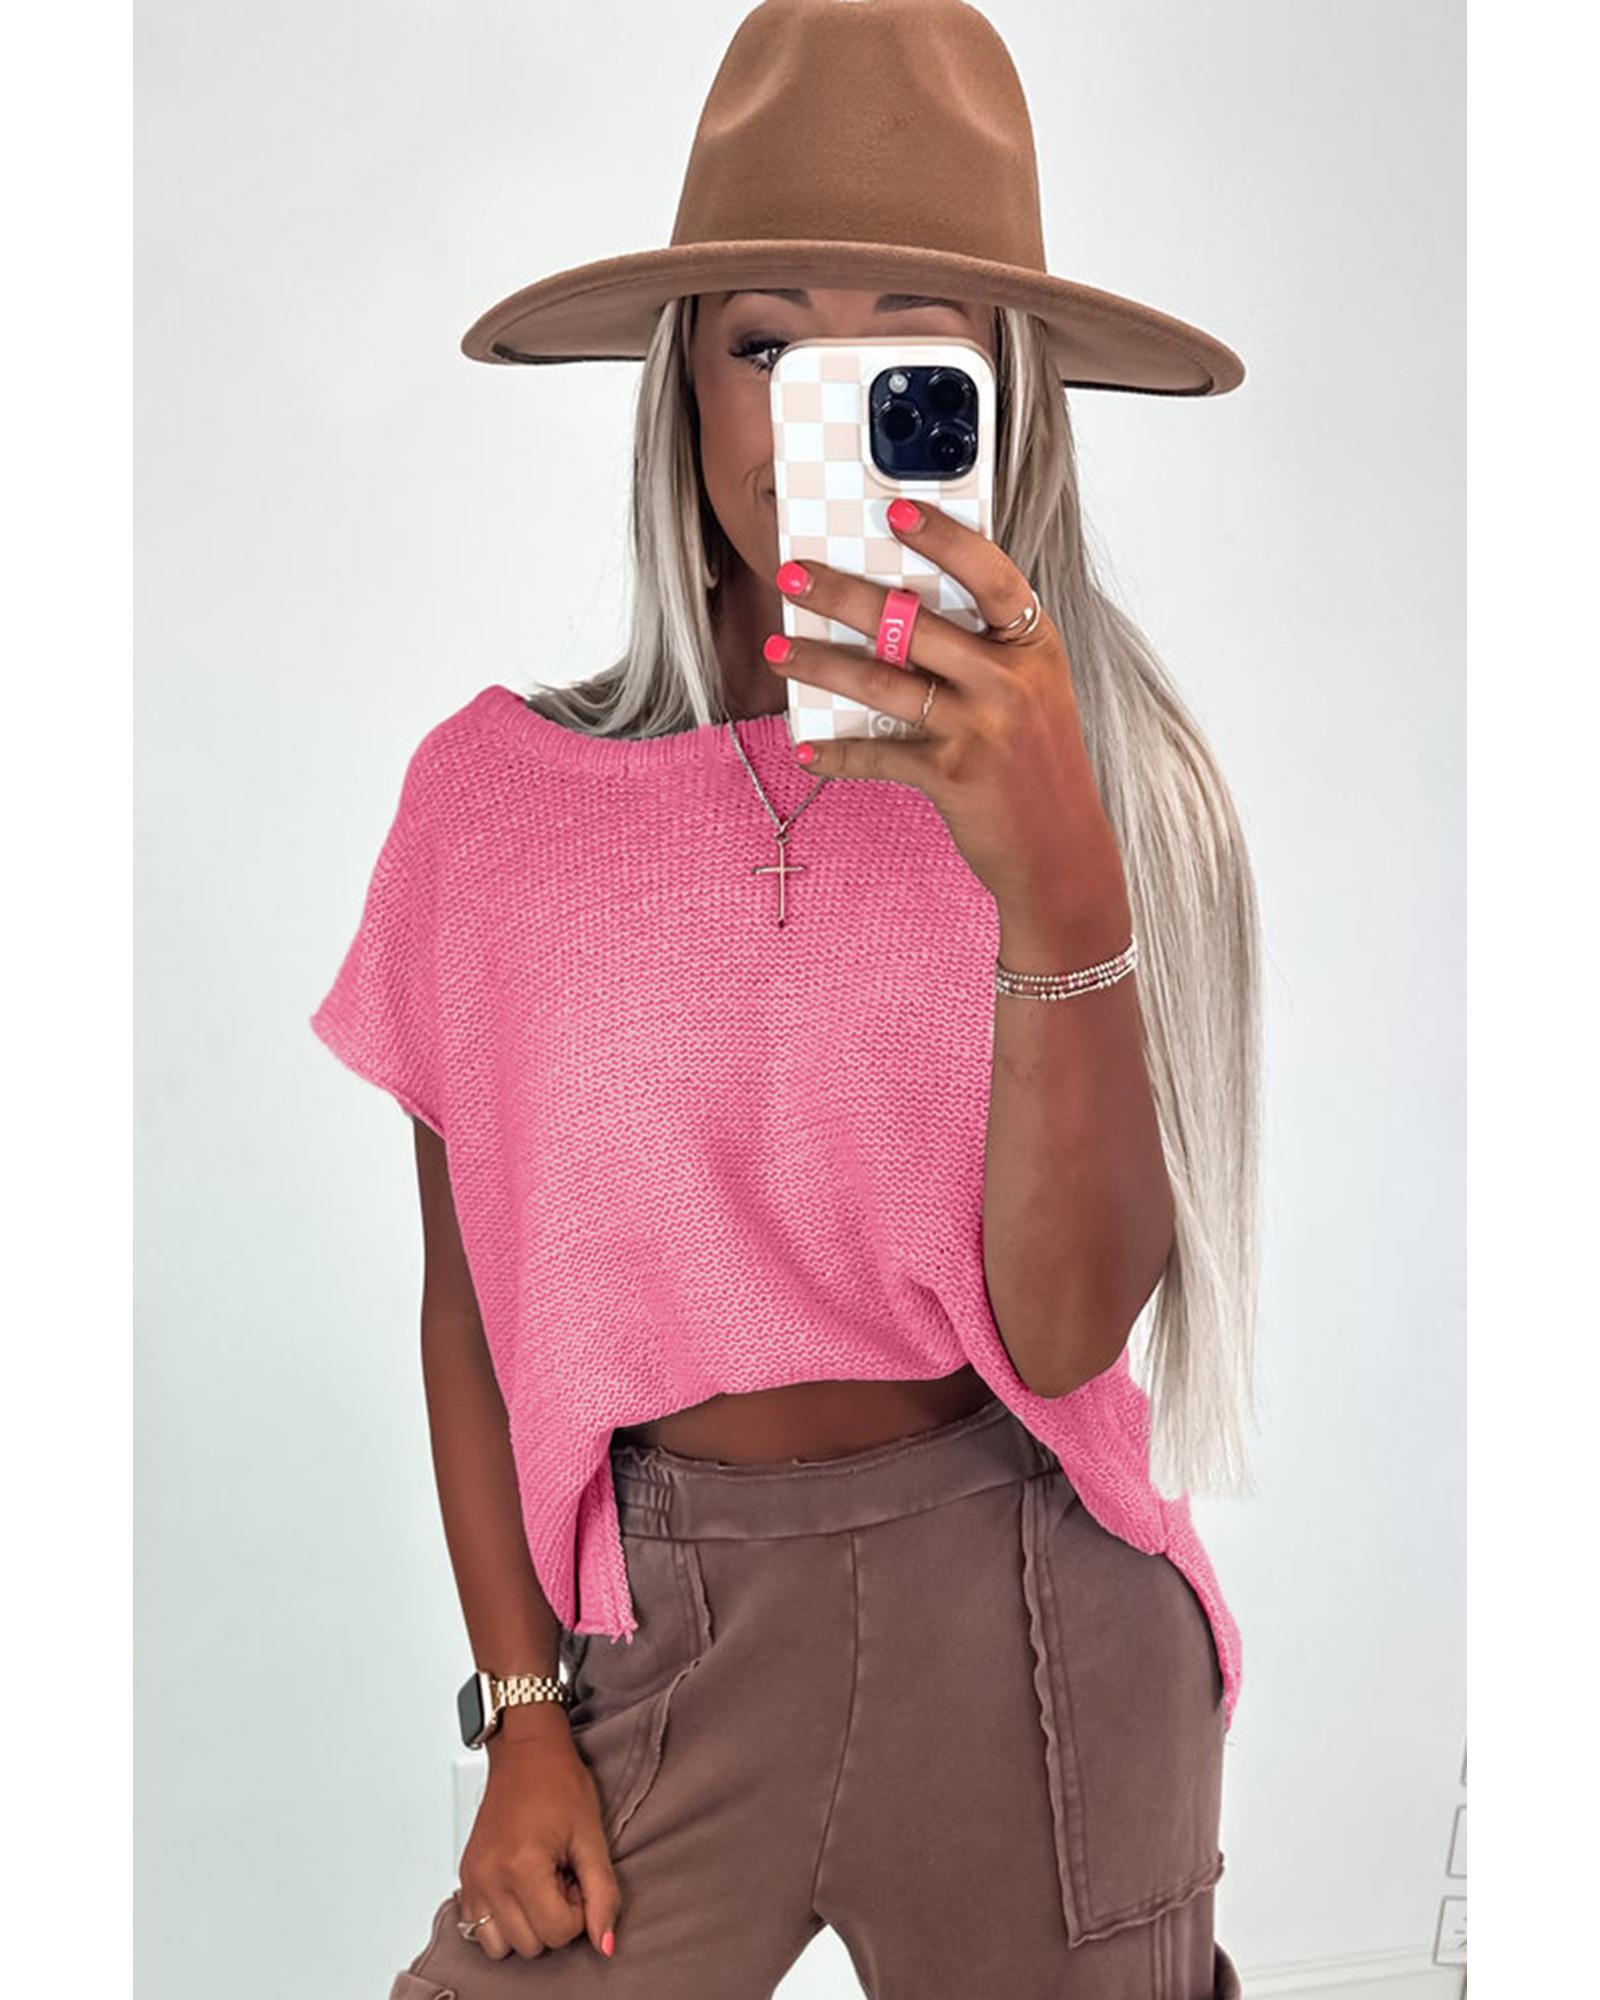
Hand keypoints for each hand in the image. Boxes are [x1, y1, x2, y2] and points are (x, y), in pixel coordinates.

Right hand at [454, 1712, 619, 1959]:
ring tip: (539, 1882)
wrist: (526, 1751)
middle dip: (553, 1917)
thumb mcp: (591, 1836)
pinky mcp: (465, 1879)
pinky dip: (502, 1921)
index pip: (558, 1932)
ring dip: (526, 1924)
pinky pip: (479, 1930)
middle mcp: (489, 1877)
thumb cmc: (558, 1782)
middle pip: (531, 1945)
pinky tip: (519, 1887)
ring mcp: (473, 1880)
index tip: (576, 1875)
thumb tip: (605, 1945)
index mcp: (522, 1865)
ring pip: (503, 1946)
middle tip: (559, 1874)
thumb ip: (603, 1894)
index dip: (578, 1909)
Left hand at [764, 501, 1130, 952]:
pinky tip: (806, 748)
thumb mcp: (1030, 690)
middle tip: (791, 574)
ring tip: (778, 650)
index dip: (942, 538)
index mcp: (1034, 644)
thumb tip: (894, 611)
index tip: (892, 511)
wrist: (1062, 851)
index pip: (990, 572)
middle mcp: (1011, 679)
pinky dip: (837, 753)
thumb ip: (982, 648)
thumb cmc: (1035, 762)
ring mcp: (982, 727)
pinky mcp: (953, 776)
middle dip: (842, 593)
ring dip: (820, 664)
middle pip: (912, 620)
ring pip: (883, 681)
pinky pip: (878, 754)